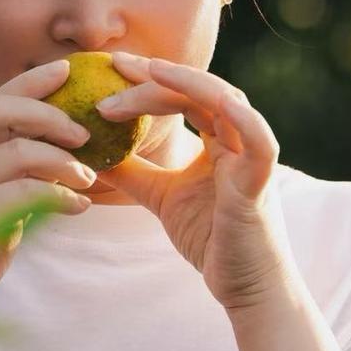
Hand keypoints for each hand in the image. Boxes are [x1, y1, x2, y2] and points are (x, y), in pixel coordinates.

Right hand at [0, 59, 94, 344]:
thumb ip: (15, 172)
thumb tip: (63, 145)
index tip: (68, 70)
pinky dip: (58, 195)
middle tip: (86, 133)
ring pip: (16, 152)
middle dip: (50, 114)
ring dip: (63, 161)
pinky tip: (78, 206)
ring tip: (88, 178)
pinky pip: (21, 194)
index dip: (31, 81)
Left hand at [94, 51, 293, 311]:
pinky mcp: (259, 184)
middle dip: (160, 72)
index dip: (150, 79)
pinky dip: (244, 120)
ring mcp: (251, 159)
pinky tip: (218, 102)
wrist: (245, 289)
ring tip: (147, 72)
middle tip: (118, 62)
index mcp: (218, 142)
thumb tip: (90, 151)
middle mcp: (238, 142)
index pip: (184, 96)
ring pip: (228, 102)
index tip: (112, 68)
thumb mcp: (160, 197)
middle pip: (201, 90)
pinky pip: (260, 144)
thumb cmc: (211, 240)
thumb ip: (131, 172)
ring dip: (186, 85)